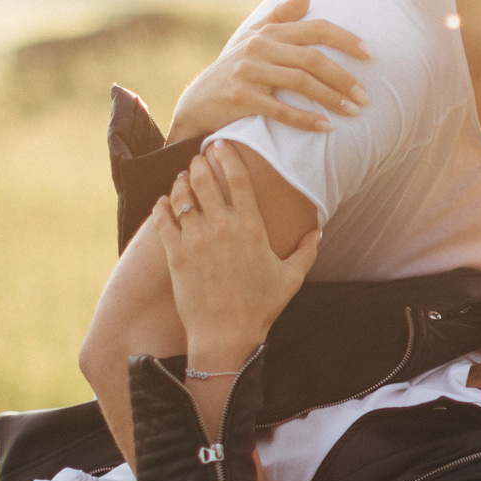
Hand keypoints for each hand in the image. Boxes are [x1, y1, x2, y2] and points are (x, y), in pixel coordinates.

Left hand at [153, 143, 320, 361]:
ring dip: (180, 182)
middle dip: (198, 163)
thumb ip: (306, 251)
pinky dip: (161, 207)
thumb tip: (318, 232)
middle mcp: (222, 228)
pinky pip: (163, 221)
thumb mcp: (291, 278)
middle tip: (197, 158)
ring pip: (182, 196)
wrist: (226, 335)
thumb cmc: (261, 307)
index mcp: (251, 228)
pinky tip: (164, 202)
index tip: (221, 145)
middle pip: (204, 180)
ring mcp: (196, 241)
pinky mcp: (175, 256)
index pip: (238, 179)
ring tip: (181, 178)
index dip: (228, 156)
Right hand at [165, 0, 371, 141]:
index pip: (315, 29)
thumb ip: (280, 18)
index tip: (371, 55)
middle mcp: (258, 47)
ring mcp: (248, 71)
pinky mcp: (239, 96)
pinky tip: (325, 127)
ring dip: (331, 98)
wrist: (196, 104)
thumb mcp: (253, 39)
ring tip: (353, 112)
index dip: (346, 40)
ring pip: (300, 82)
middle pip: (312, 59)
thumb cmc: (233, 71)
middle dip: (344, 77)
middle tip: (366, 97)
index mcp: (269, 33)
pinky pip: (279, 109)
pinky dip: (305, 119)